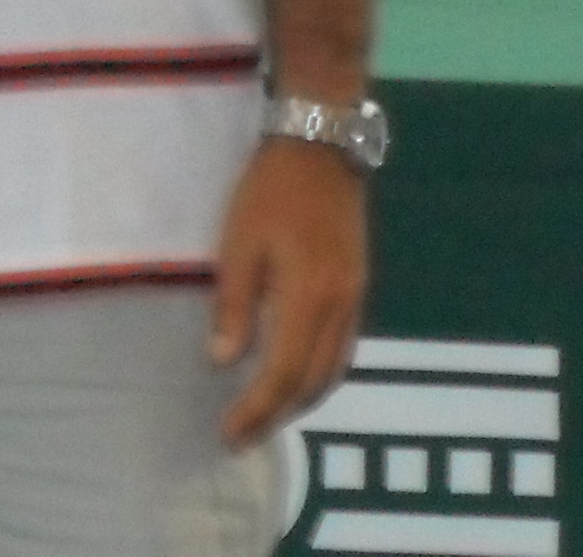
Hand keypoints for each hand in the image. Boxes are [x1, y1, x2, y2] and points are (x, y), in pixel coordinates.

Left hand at [209, 137, 370, 446]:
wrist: (321, 146)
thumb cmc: (271, 192)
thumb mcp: (239, 244)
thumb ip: (234, 306)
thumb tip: (224, 362)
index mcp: (308, 296)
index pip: (282, 373)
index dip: (256, 410)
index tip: (228, 433)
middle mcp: (340, 304)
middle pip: (313, 381)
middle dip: (277, 416)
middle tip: (240, 435)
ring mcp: (355, 295)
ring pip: (335, 369)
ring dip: (301, 400)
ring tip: (266, 415)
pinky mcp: (358, 284)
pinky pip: (344, 347)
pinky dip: (320, 374)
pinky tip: (297, 375)